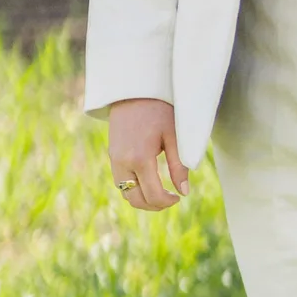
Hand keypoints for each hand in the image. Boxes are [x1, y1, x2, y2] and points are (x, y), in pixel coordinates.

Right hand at [108, 97, 188, 211]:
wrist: (134, 91)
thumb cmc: (159, 110)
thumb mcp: (174, 136)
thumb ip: (179, 166)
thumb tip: (184, 192)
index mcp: (140, 159)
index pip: (152, 195)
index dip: (167, 202)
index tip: (179, 197)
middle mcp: (123, 163)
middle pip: (136, 200)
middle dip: (155, 205)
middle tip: (171, 199)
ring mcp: (114, 160)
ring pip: (125, 193)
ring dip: (142, 199)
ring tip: (161, 192)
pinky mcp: (112, 156)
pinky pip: (121, 182)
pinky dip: (134, 188)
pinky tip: (149, 181)